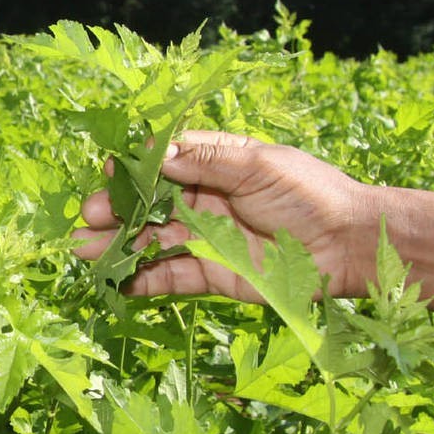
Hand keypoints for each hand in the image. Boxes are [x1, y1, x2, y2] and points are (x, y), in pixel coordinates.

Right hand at [71, 131, 377, 299]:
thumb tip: (157, 153)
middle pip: (150, 205)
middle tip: (88, 217)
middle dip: (117, 210)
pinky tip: (118, 281)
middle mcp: (206, 200)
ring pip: (153, 241)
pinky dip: (144, 278)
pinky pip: (171, 275)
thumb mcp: (259, 165)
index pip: (166, 162)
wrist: (350, 246)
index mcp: (217, 165)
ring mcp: (207, 239)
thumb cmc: (311, 195)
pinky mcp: (214, 274)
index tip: (111, 172)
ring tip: (83, 251)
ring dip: (119, 246)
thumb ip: (206, 160)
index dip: (136, 168)